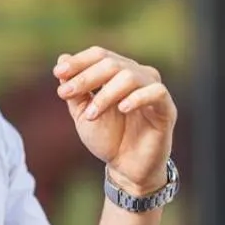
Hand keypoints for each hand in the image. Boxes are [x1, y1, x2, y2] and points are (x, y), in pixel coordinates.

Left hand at [54, 47, 175, 193]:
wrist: (126, 169)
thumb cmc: (107, 139)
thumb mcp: (83, 113)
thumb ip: (75, 90)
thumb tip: (62, 57)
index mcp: (118, 73)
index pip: (100, 55)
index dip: (78, 61)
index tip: (58, 73)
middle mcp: (137, 76)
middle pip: (112, 63)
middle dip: (86, 77)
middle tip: (66, 93)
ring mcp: (153, 90)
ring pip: (130, 76)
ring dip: (106, 94)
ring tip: (91, 114)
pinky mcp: (166, 108)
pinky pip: (156, 92)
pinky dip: (137, 98)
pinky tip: (122, 108)